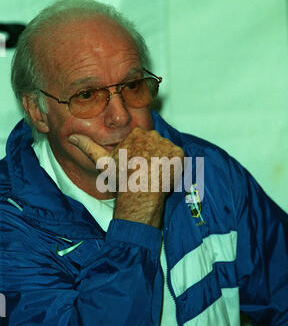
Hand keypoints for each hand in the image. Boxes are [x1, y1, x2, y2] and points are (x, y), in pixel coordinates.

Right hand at [68, 128, 183, 227]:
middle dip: (153, 157)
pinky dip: (175, 167)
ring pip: (167, 152)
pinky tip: (165, 175)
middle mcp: (152, 134)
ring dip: (164, 162)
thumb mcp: (102, 162)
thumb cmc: (121, 179)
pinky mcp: (179, 154)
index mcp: (136, 133)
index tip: (138, 167)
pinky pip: (179, 159)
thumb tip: (70, 136)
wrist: (139, 192)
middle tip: (147, 173)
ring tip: (156, 175)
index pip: (143, 141)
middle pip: (156, 145)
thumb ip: (88, 146)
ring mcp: (167, 143)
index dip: (141, 155)